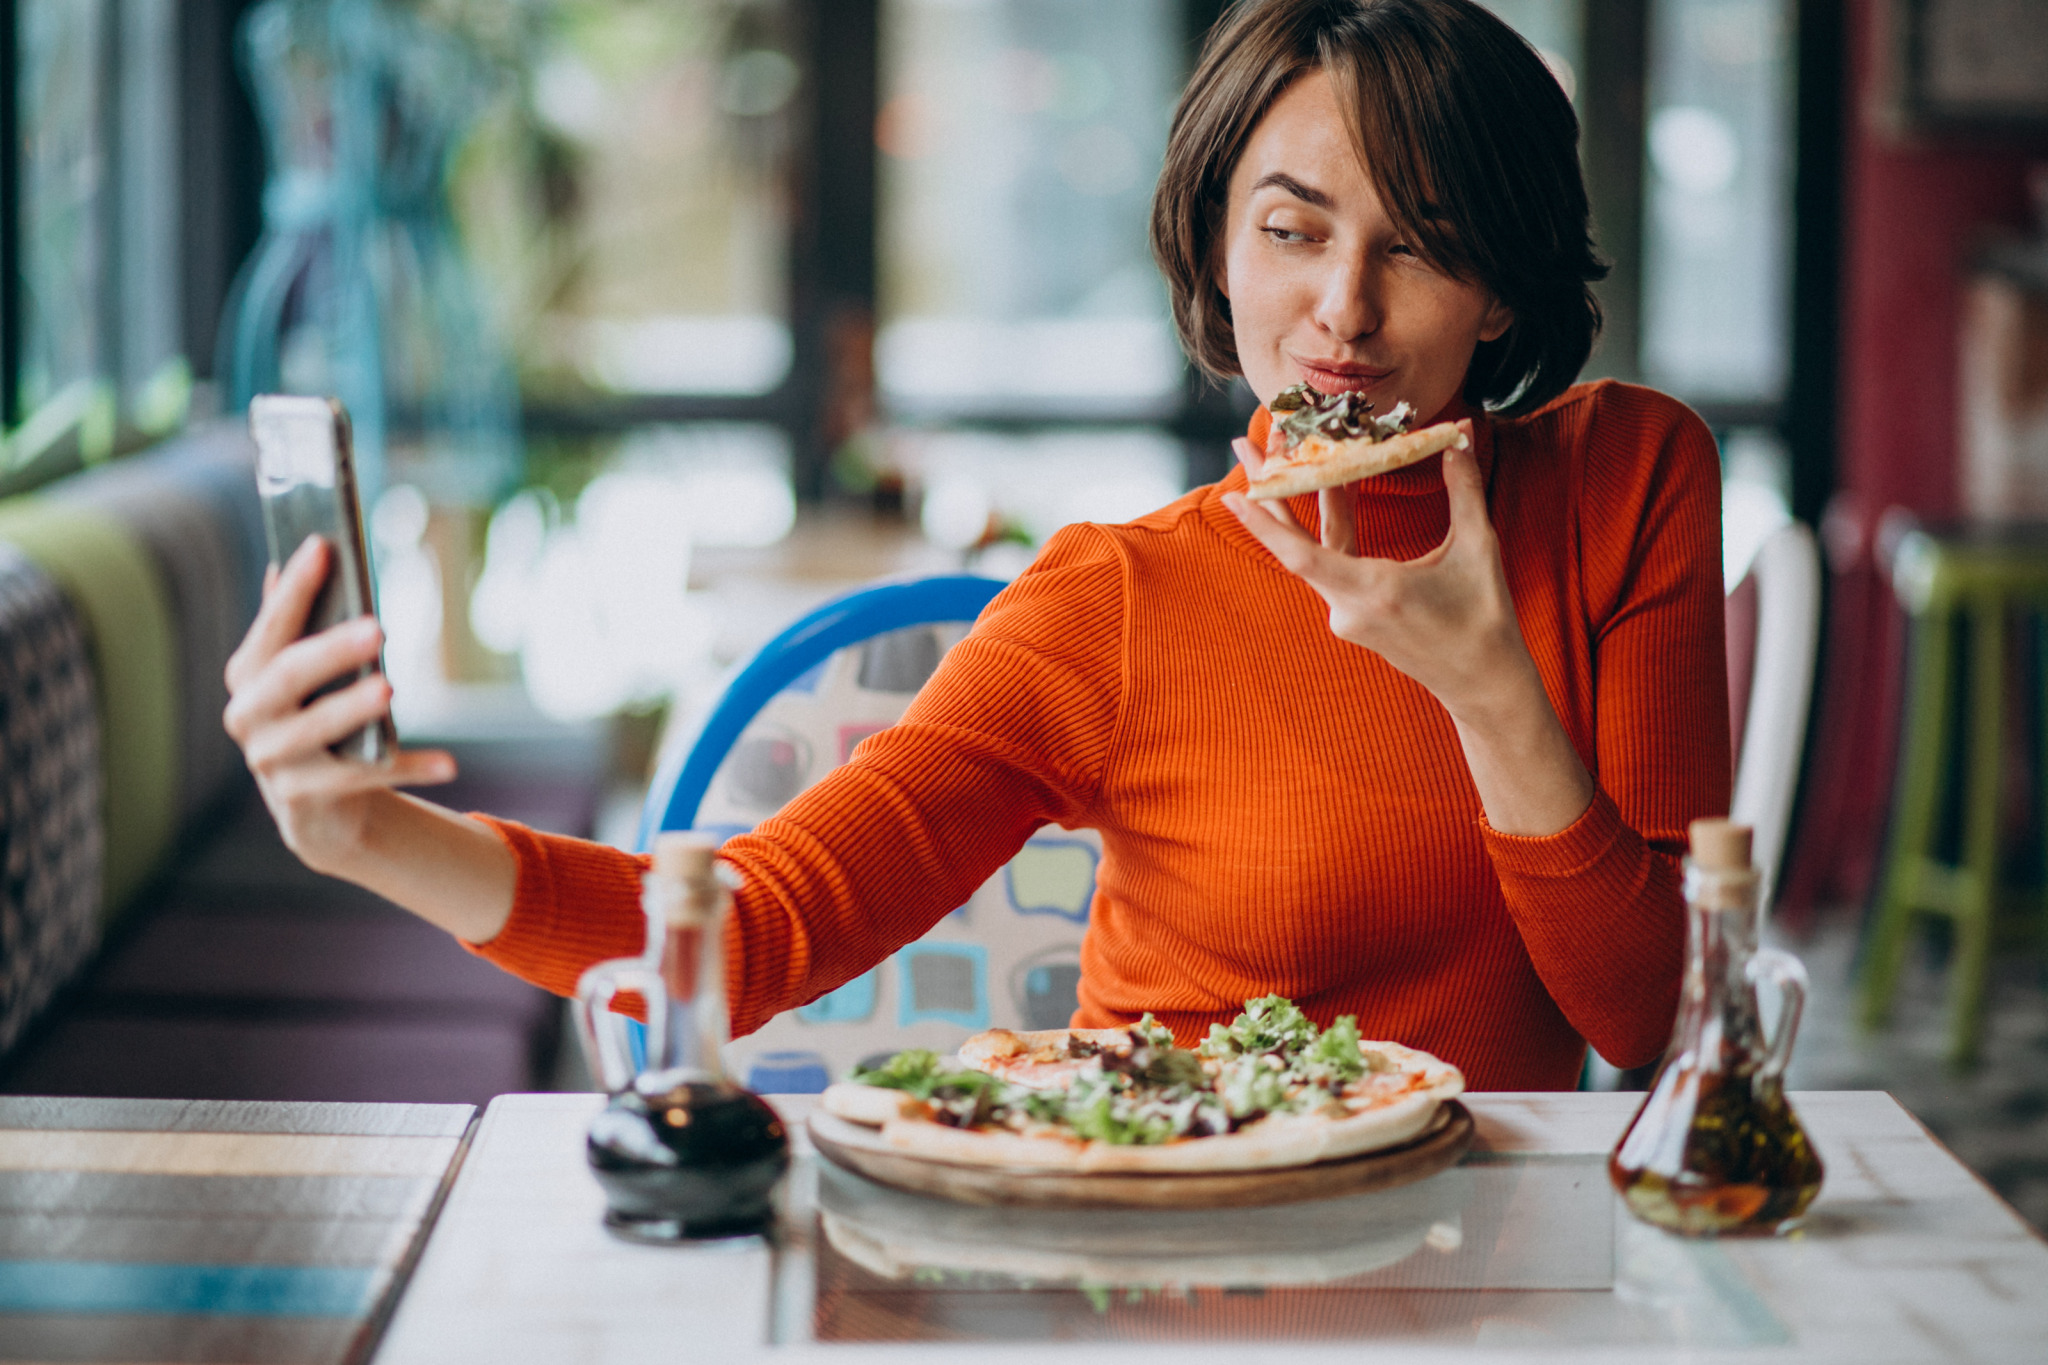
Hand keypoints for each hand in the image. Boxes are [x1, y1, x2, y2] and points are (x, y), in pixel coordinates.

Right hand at [223, 536, 455, 875]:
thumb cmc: (316, 718)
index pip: (271, 625)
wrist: (316, 808)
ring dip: (354, 707)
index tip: (322, 546)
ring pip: (317, 729)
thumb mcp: (304, 674)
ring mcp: (271, 761)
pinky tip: (450, 764)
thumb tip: (309, 550)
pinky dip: (408, 768)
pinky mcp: (302, 799)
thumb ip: (297, 621)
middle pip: (289, 675)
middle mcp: (247, 716)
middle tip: (379, 627)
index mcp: (248, 674)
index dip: (294, 588)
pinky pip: (361, 778)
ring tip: (390, 687)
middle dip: (333, 649)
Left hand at [1221, 423, 1594, 835]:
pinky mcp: (1353, 617)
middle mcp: (1349, 607)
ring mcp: (1347, 615)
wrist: (1482, 683)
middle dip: (1269, 492)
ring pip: (1315, 552)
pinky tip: (1336, 487)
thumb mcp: (1478, 547)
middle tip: (1246, 446)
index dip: (1264, 525)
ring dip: (1304, 503)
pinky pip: (1332, 564)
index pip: (1302, 556)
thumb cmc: (1484, 619)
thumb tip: (1461, 434)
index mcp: (1375, 591)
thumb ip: (1463, 487)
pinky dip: (1333, 525)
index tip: (1235, 494)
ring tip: (1289, 452)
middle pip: (1295, 545)